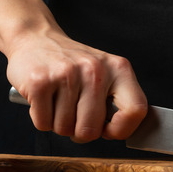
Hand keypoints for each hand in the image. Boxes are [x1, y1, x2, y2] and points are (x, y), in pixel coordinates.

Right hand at [6, 30, 147, 142]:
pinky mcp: (40, 81)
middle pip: (91, 129)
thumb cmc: (73, 65)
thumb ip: (117, 100)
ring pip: (64, 128)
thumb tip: (119, 132)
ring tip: (58, 102)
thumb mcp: (105, 73)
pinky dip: (41, 119)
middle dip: (79, 132)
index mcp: (119, 68)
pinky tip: (44, 100)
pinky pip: (43, 123)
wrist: (36, 39)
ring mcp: (66, 74)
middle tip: (75, 117)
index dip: (122, 129)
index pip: (136, 109)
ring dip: (58, 124)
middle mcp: (95, 69)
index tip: (108, 130)